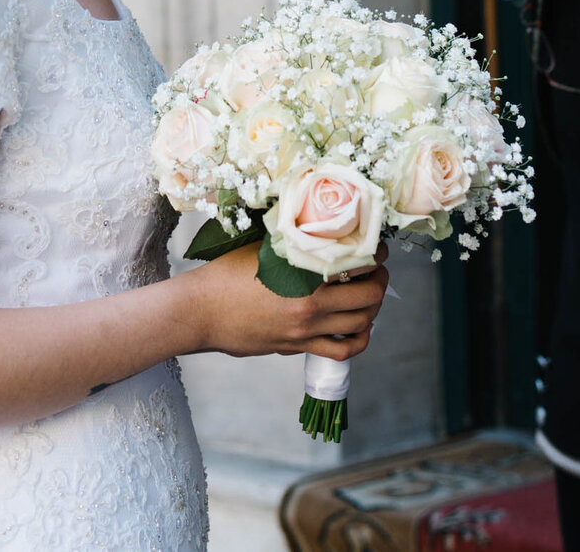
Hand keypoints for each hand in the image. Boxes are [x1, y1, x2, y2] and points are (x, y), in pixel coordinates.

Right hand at [179, 241, 389, 360]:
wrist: (200, 311)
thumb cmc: (225, 275)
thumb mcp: (262, 247)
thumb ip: (293, 240)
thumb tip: (315, 226)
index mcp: (304, 274)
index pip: (358, 263)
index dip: (376, 254)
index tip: (377, 247)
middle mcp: (311, 305)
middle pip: (369, 296)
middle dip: (380, 281)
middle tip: (377, 270)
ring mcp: (305, 330)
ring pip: (361, 324)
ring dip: (373, 309)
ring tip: (369, 296)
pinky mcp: (297, 346)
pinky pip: (340, 352)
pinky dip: (357, 342)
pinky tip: (357, 329)